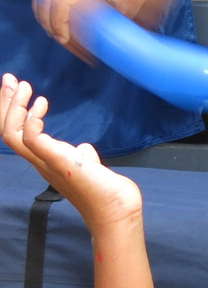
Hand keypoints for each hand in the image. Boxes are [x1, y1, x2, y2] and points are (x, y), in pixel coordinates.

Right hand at [1, 74, 142, 231]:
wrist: (115, 208)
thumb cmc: (103, 189)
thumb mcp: (87, 166)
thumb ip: (80, 156)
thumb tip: (82, 149)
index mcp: (45, 159)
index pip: (17, 133)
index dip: (12, 110)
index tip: (15, 87)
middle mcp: (40, 161)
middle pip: (7, 131)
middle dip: (5, 104)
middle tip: (8, 79)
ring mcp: (47, 162)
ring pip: (11, 135)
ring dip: (13, 108)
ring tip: (22, 85)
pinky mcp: (59, 162)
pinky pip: (32, 140)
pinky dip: (31, 120)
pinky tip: (41, 103)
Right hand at [35, 0, 182, 58]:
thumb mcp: (137, 4)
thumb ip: (116, 25)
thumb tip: (103, 50)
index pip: (60, 2)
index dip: (59, 25)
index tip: (66, 40)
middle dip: (51, 24)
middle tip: (68, 43)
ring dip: (48, 14)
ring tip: (64, 33)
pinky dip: (51, 3)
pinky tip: (65, 20)